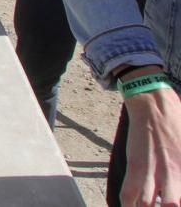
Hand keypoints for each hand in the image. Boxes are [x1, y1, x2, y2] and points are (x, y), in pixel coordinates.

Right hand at [121, 86, 180, 205]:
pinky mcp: (135, 166)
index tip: (175, 203)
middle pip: (171, 206)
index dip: (178, 204)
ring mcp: (152, 172)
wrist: (155, 107)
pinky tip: (131, 205)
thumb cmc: (179, 125)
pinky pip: (128, 193)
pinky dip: (128, 204)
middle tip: (163, 206)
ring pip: (146, 205)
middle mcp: (173, 175)